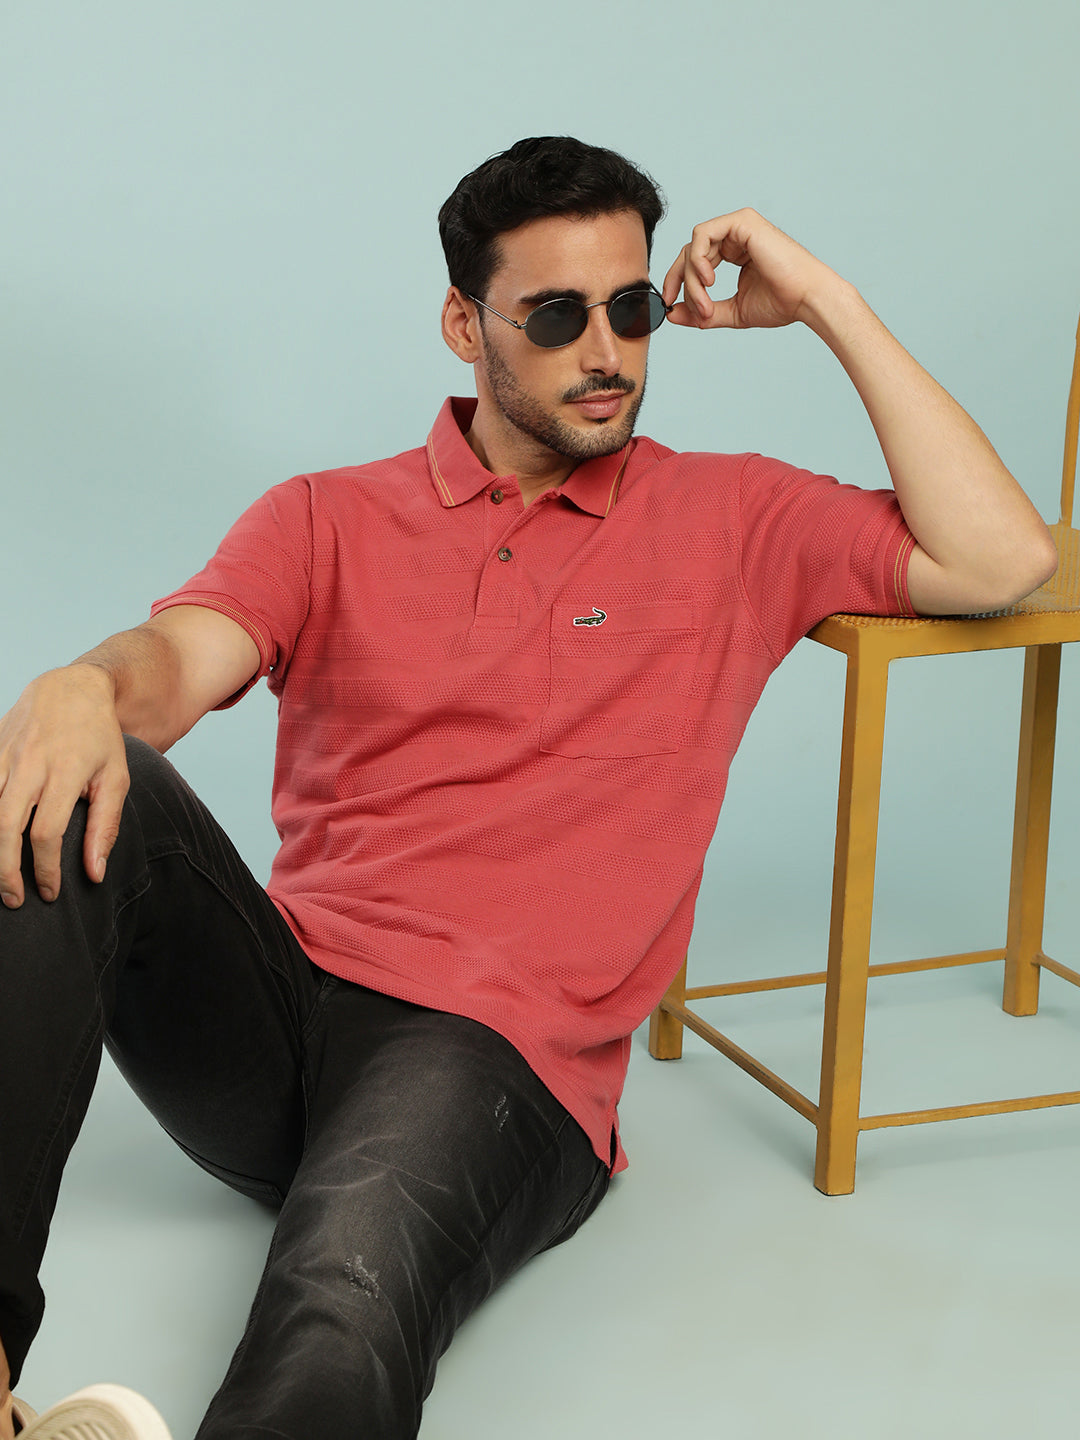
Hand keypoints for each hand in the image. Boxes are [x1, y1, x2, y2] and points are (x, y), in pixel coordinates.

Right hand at [0, 665, 128, 907]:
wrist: (71, 688)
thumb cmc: (98, 738)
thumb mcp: (115, 778)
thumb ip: (105, 826)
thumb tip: (94, 872)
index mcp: (65, 772)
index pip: (46, 833)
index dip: (45, 869)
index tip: (50, 892)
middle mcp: (30, 764)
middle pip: (5, 826)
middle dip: (5, 870)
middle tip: (14, 899)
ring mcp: (4, 755)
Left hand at [661, 208, 841, 331]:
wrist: (806, 298)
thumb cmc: (781, 304)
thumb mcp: (732, 312)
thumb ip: (703, 312)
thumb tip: (672, 314)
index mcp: (735, 252)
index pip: (695, 261)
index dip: (678, 282)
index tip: (670, 305)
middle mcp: (736, 236)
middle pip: (689, 253)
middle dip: (681, 282)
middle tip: (681, 306)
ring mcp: (739, 226)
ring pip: (694, 247)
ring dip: (692, 279)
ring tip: (706, 302)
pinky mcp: (742, 221)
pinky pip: (702, 235)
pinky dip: (698, 259)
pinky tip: (709, 280)